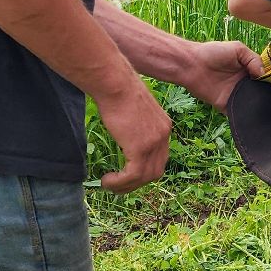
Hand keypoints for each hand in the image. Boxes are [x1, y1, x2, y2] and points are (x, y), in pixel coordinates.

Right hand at [95, 77, 170, 192]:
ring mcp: (154, 142)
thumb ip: (135, 124)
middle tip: (118, 186)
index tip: (128, 174)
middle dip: (137, 182)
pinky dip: (120, 183)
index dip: (145, 169)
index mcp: (163, 126)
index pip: (160, 156)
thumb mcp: (133, 110)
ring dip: (126, 186)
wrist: (116, 84)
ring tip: (109, 185)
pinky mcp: (141, 148)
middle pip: (156, 170)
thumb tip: (125, 132)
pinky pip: (133, 175)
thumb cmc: (118, 91)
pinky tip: (106, 180)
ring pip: (145, 176)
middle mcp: (163, 135)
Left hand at [179, 40, 263, 110]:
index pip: (265, 77)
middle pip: (260, 92)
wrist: (191, 65)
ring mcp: (235, 95)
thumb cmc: (212, 52)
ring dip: (258, 105)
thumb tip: (264, 74)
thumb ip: (253, 59)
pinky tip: (253, 115)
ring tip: (267, 107)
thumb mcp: (237, 49)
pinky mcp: (226, 105)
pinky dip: (245, 115)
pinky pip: (238, 113)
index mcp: (248, 69)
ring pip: (251, 103)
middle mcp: (243, 83)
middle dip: (268, 95)